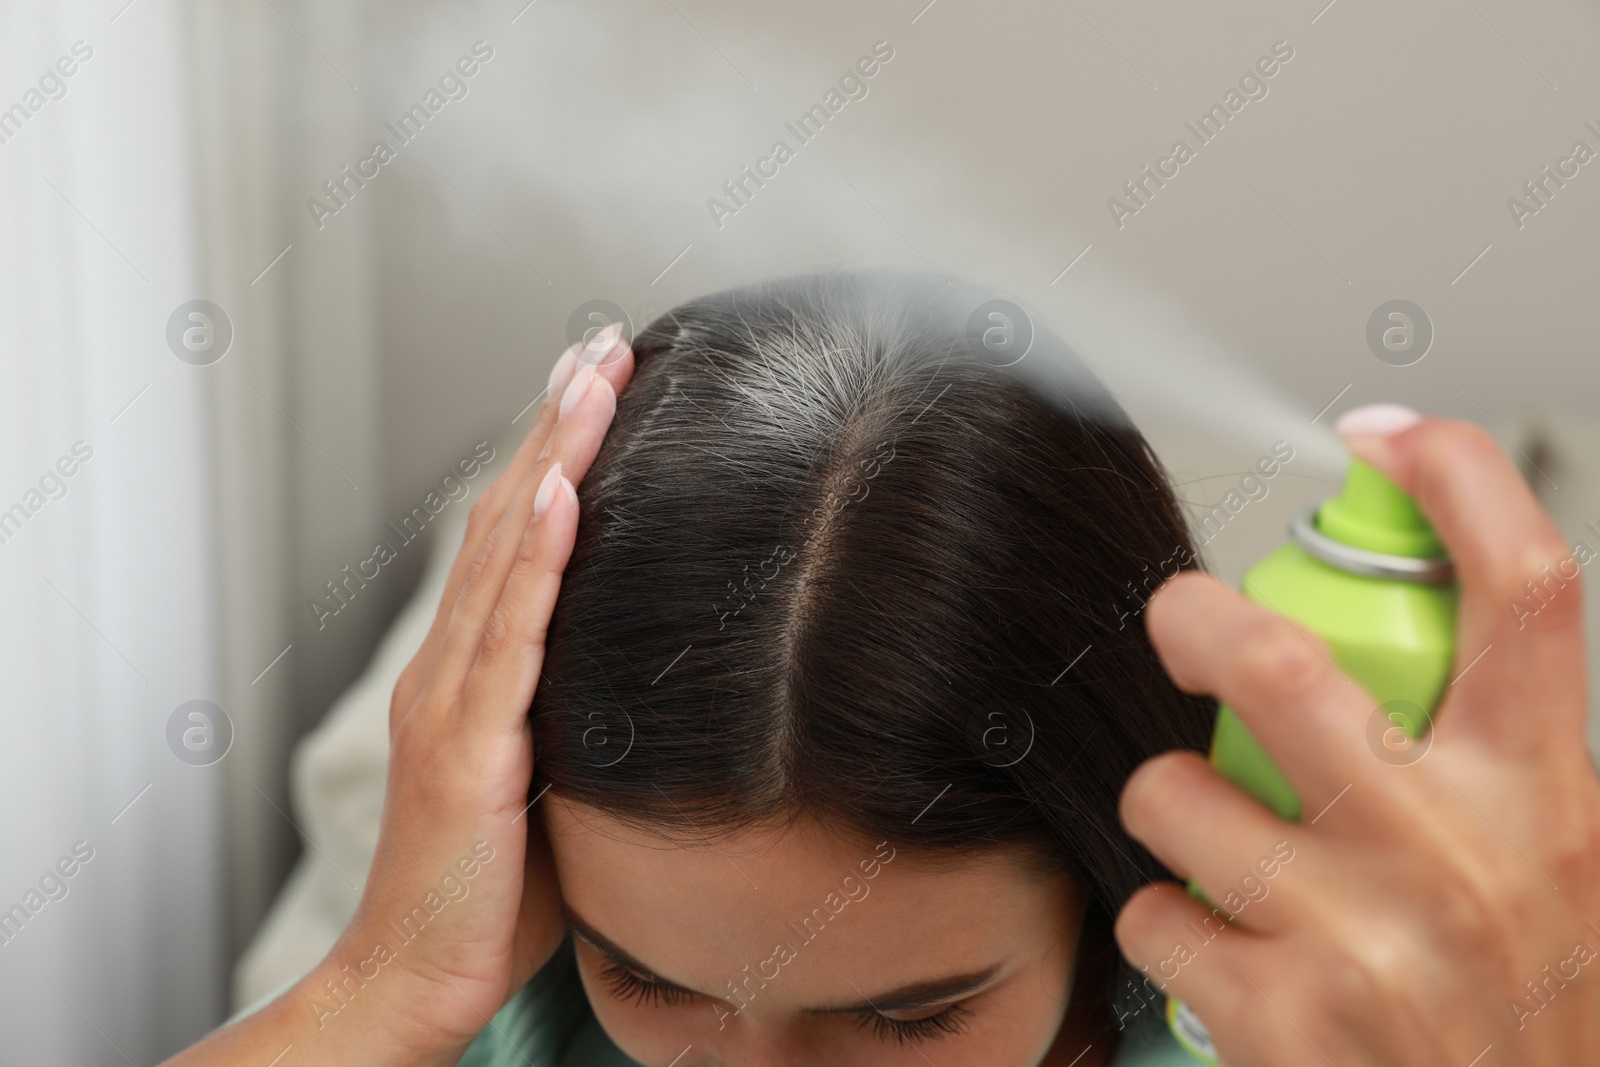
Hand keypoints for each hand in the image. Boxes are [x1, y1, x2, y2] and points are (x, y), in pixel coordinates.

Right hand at [161, 329, 634, 1066]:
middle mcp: (451, 669)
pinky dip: (533, 559)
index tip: (595, 387)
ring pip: (505, 555)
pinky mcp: (469, 747)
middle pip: (505, 519)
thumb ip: (578, 719)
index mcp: (470, 674)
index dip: (551, 457)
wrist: (417, 978)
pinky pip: (508, 637)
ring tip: (590, 378)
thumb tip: (648, 681)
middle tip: (600, 344)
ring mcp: (453, 702)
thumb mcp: (548, 783)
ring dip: (549, 458)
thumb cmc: (490, 891)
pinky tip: (558, 494)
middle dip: (555, 426)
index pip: (514, 541)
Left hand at [1114, 413, 1599, 1065]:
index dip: (1453, 482)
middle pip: (1284, 664)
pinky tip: (1218, 949)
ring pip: (1178, 794)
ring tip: (1211, 842)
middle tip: (1178, 618)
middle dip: (1197, 619)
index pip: (1524, 589)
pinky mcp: (1281, 1017)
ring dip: (1169, 802)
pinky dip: (1162, 918)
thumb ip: (1501, 760)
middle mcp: (1457, 853)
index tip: (1383, 437)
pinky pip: (1152, 911)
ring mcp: (1361, 936)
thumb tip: (1414, 641)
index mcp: (1546, 796)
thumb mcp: (1569, 869)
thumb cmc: (1534, 1014)